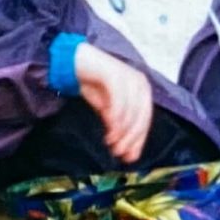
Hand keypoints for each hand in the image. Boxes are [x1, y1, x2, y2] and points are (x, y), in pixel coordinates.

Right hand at [72, 42, 153, 163]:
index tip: (128, 157)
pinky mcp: (115, 72)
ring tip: (110, 142)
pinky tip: (109, 128)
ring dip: (122, 130)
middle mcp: (140, 83)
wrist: (74, 62)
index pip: (145, 121)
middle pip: (141, 117)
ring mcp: (128, 76)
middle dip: (131, 138)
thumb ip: (118, 129)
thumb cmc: (93, 85)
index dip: (138, 141)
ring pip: (132, 110)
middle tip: (118, 152)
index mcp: (143, 92)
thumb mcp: (107, 111)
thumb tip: (128, 156)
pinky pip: (119, 98)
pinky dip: (116, 116)